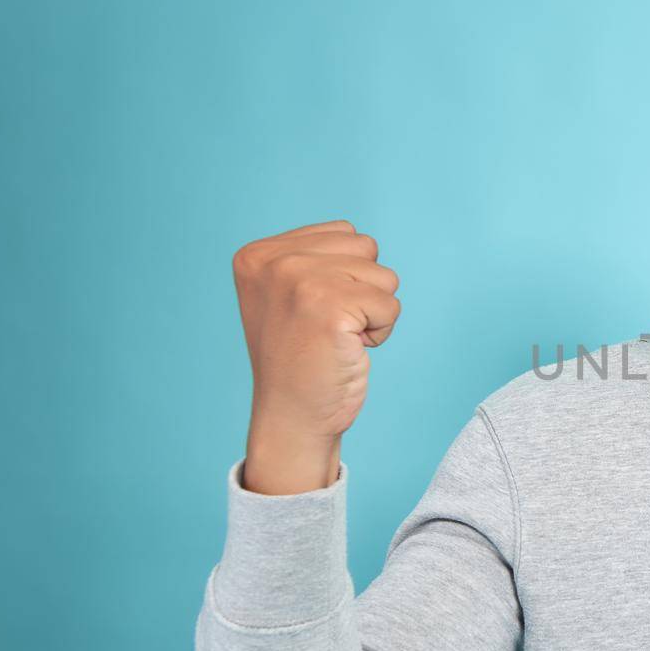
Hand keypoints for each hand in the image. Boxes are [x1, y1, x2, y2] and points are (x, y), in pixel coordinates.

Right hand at [232, 219, 400, 491]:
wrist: (292, 417)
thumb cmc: (302, 358)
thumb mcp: (290, 294)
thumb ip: (314, 258)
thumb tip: (361, 241)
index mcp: (259, 254)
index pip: (344, 233)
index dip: (345, 276)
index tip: (312, 311)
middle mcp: (275, 261)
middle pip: (366, 248)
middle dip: (362, 289)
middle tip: (329, 327)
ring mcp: (301, 282)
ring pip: (384, 276)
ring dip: (373, 311)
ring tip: (337, 337)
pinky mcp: (331, 309)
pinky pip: (391, 306)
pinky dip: (381, 331)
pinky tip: (348, 349)